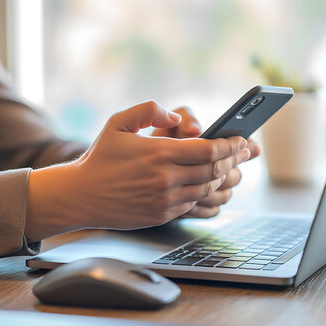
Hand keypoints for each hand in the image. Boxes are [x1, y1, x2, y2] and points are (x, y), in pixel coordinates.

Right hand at [25, 101, 250, 239]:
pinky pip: (193, 203)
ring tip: (230, 167)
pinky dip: (205, 193)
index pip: (208, 150)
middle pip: (214, 169)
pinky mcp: (162, 215)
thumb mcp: (117, 123)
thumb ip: (148, 111)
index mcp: (158, 153)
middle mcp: (165, 178)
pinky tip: (208, 183)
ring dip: (223, 177)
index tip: (241, 140)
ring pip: (208, 188)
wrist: (81, 196)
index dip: (230, 145)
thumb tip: (175, 116)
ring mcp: (165, 200)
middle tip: (245, 152)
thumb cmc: (100, 158)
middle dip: (234, 159)